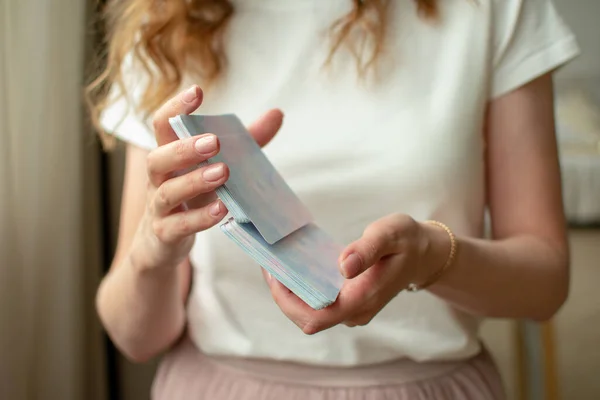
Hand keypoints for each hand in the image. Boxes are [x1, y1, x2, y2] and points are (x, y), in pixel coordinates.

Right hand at [132, 85, 283, 269]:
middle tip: (214, 141)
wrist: (162, 243)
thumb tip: (277, 114)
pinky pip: (178, 226)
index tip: (197, 92)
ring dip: (194, 181)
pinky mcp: (165, 234)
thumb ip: (244, 143)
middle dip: (185, 148)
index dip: (176, 107)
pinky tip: (221, 210)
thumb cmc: (192, 197)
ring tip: (223, 172)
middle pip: (158, 158)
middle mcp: (159, 179)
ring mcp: (159, 208)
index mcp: (170, 156)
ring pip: (167, 192)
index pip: (163, 125)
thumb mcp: (215, 168)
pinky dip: (199, 218)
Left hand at [262, 214, 448, 333]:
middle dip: (283, 297)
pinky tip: (295, 269)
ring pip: (311, 314)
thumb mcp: (390, 234)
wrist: (424, 254)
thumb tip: (343, 266)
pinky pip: (319, 305)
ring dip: (290, 294)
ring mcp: (353, 311)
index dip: (287, 300)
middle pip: (307, 319)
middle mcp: (356, 312)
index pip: (315, 315)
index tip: (274, 273)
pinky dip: (302, 291)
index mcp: (363, 298)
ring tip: (278, 265)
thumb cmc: (406, 241)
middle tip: (270, 266)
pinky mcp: (350, 304)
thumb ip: (367, 249)